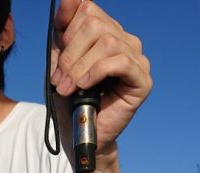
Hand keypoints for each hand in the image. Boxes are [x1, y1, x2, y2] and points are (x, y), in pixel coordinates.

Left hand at [51, 0, 151, 152]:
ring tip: (69, 88)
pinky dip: (96, 72)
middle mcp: (124, 41)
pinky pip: (119, 61)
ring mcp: (136, 59)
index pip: (87, 9)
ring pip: (106, 42)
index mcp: (106, 32)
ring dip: (80, 66)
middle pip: (94, 24)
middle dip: (71, 54)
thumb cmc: (71, 100)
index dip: (67, 31)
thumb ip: (63, 29)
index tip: (57, 62)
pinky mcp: (142, 79)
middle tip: (61, 81)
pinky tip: (86, 86)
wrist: (80, 134)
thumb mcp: (60, 60)